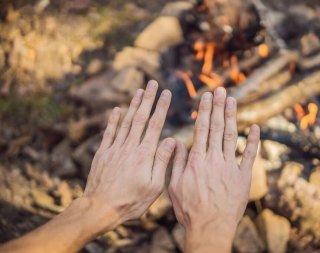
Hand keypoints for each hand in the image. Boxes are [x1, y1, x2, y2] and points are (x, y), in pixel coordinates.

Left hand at [83, 80, 175, 231]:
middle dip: (148, 99)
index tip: (166, 93)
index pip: (155, 125)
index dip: (161, 107)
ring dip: (133, 105)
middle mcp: (130, 147)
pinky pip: (109, 132)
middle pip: (141, 118)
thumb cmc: (131, 201)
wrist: (100, 208)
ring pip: (126, 122)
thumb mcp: (154, 186)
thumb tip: (170, 140)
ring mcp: (115, 149)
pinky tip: (117, 109)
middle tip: (153, 83)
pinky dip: (113, 119)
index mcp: (145, 155)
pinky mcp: (103, 153)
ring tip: (139, 90)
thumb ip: (162, 161)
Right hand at [168, 87, 259, 252]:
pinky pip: (249, 155)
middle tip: (220, 90)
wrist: (210, 227)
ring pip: (231, 136)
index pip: (201, 129)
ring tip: (232, 100)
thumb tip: (178, 143)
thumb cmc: (190, 209)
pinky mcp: (243, 176)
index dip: (205, 111)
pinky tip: (255, 127)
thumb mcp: (175, 186)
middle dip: (218, 107)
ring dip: (232, 116)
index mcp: (197, 160)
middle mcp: (214, 159)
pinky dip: (253, 141)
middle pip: (216, 127)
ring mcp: (230, 166)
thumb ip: (178, 163)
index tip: (206, 96)